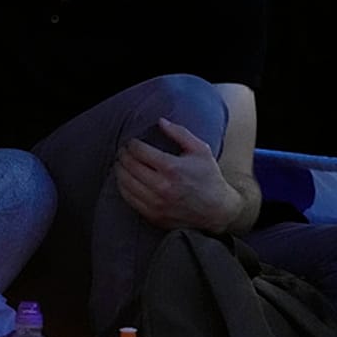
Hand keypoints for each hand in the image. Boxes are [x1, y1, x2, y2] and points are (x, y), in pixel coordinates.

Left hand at [115, 118, 242, 232]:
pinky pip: (128, 199)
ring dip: (120, 170)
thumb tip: (160, 121)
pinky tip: (125, 180)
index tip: (132, 142)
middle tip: (124, 151)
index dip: (132, 144)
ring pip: (125, 183)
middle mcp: (162, 187)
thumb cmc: (209, 177)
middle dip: (123, 155)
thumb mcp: (200, 150)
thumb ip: (179, 133)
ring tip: (121, 163)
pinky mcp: (152, 215)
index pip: (139, 151)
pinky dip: (123, 187)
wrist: (216, 210)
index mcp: (172, 168)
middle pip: (129, 166)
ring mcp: (156, 203)